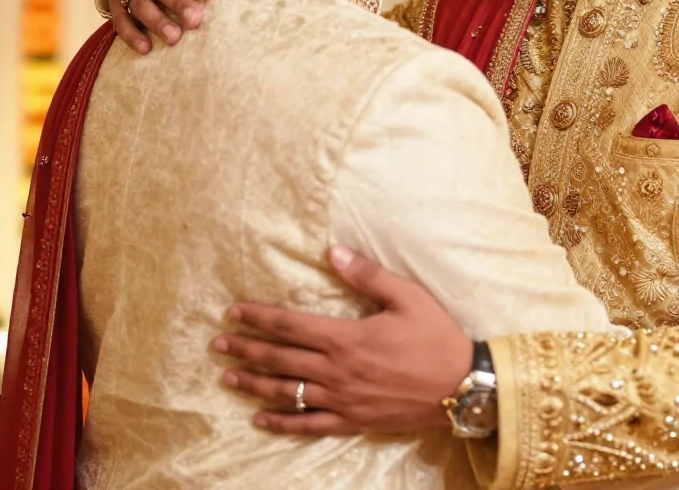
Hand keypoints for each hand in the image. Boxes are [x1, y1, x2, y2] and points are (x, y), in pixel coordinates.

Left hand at [213, 246, 472, 436]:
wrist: (460, 386)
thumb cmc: (436, 336)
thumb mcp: (407, 296)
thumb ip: (367, 275)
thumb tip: (334, 252)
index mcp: (347, 338)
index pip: (291, 325)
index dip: (260, 318)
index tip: (234, 312)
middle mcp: (337, 371)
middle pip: (281, 359)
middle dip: (246, 349)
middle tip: (218, 343)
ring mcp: (342, 399)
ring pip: (287, 392)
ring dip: (255, 384)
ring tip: (228, 377)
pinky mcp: (352, 421)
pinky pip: (309, 424)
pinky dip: (282, 422)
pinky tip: (261, 419)